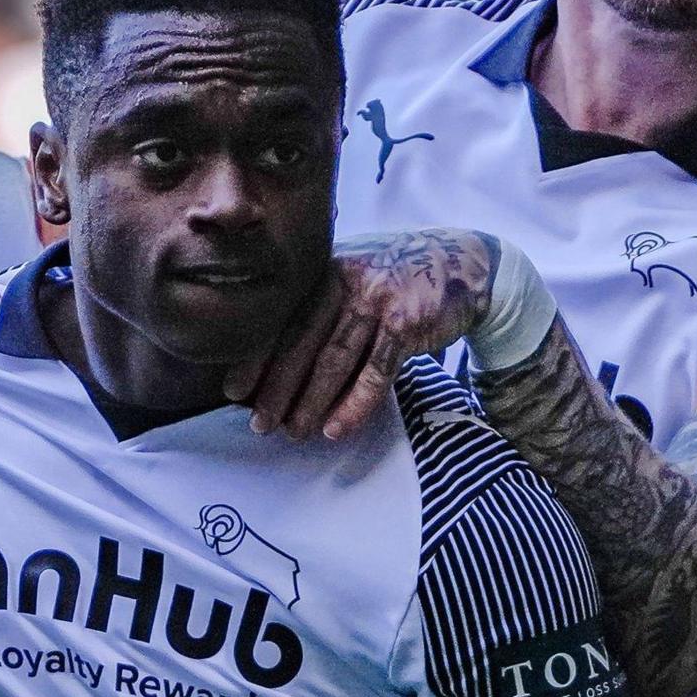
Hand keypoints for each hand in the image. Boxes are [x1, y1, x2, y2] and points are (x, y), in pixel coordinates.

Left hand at [225, 229, 493, 440]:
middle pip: (302, 342)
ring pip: (335, 360)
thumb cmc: (396, 279)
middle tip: (260, 423)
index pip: (281, 319)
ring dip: (311, 402)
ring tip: (295, 432)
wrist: (461, 263)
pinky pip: (376, 371)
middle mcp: (344, 280)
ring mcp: (377, 299)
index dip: (256, 358)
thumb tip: (275, 360)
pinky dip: (355, 404)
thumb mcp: (352, 275)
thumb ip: (319, 304)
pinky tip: (337, 428)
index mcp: (323, 271)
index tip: (234, 392)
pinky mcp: (408, 321)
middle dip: (277, 388)